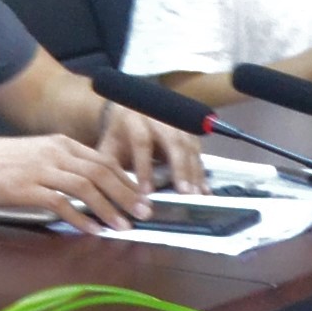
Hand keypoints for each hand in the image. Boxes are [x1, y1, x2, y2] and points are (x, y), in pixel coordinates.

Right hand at [0, 133, 153, 228]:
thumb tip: (86, 181)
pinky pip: (62, 204)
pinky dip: (81, 218)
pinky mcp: (28, 189)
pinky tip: (93, 230)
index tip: (140, 196)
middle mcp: (56, 153)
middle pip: (102, 172)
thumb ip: (61, 163)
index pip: (103, 159)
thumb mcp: (36, 153)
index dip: (126, 179)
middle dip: (127, 194)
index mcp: (60, 143)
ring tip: (123, 225)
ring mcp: (42, 170)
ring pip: (87, 188)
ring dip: (109, 208)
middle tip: (144, 212)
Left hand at [87, 98, 209, 199]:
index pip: (141, 143)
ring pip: (189, 146)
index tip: (146, 193)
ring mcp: (176, 123)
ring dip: (194, 171)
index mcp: (134, 119)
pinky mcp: (188, 131)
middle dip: (180, 168)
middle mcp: (158, 118)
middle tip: (183, 193)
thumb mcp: (108, 149)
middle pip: (173, 141)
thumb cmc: (118, 137)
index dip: (144, 168)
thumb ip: (110, 170)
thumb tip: (115, 197)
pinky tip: (203, 188)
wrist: (130, 113)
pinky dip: (201, 170)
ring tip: (195, 195)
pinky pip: (197, 151)